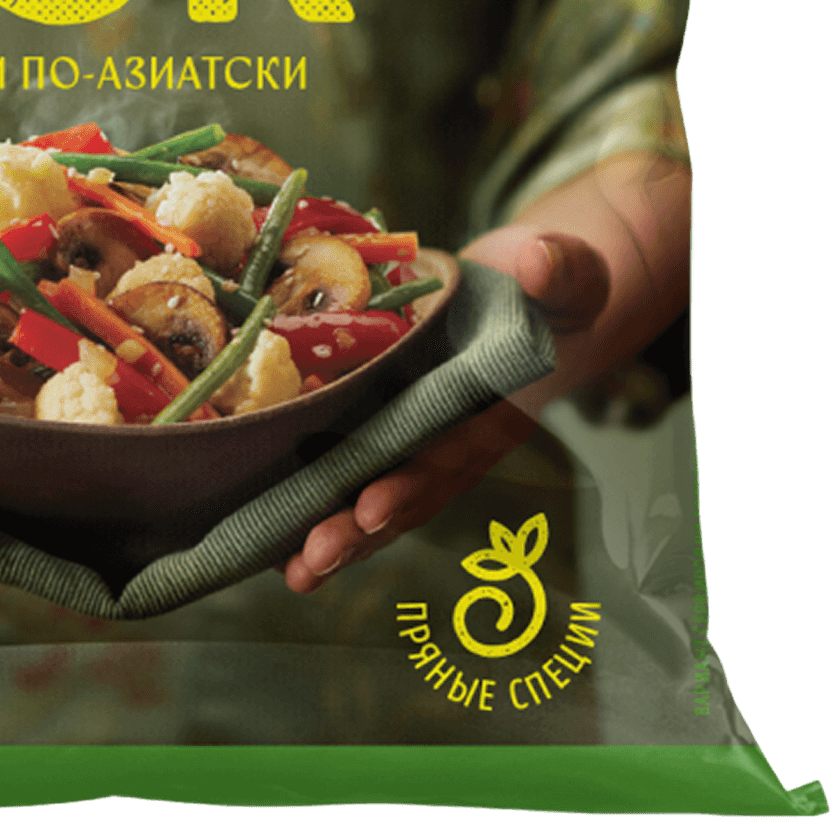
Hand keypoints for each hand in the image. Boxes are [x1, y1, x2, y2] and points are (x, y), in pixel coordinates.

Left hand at [280, 151, 687, 593]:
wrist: (529, 296)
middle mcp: (461, 438)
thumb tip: (540, 265)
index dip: (413, 478)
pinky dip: (325, 510)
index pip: (453, 448)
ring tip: (295, 574)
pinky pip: (362, 479)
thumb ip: (558, 269)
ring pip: (382, 498)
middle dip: (361, 528)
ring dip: (340, 537)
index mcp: (498, 406)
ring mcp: (428, 443)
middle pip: (410, 490)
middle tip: (313, 558)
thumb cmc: (544, 283)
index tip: (372, 505)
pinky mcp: (397, 433)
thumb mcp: (559, 269)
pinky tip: (280, 544)